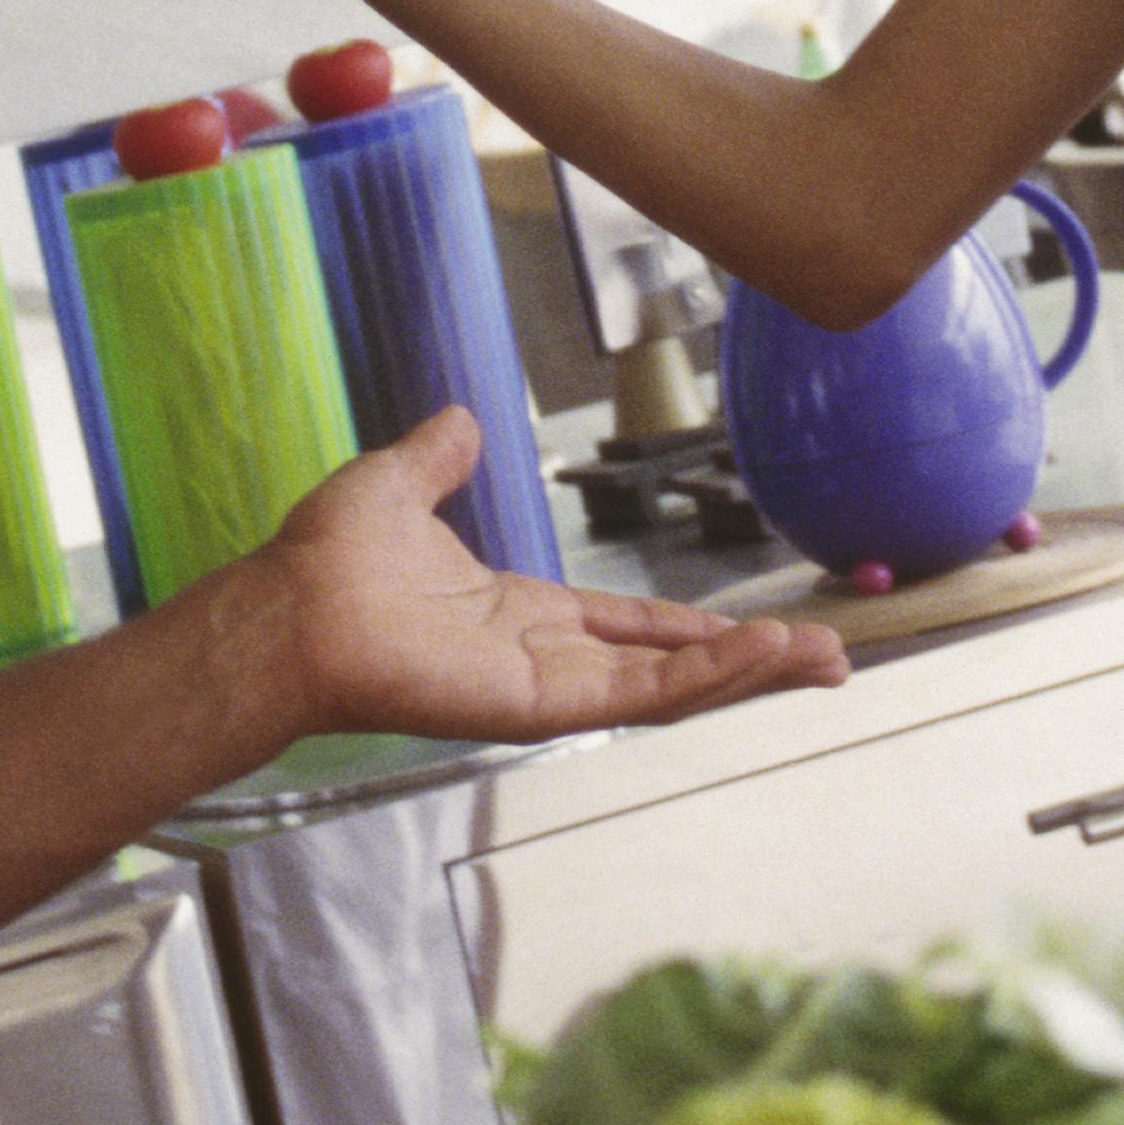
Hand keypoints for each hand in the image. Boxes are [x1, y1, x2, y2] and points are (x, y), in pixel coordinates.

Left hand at [235, 406, 851, 746]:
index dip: (695, 632)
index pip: (629, 628)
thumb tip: (461, 418)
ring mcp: (548, 688)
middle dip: (751, 665)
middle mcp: (543, 658)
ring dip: (749, 673)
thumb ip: (440, 455)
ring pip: (672, 689)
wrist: (294, 603)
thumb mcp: (400, 482)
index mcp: (518, 614)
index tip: (759, 629)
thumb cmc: (329, 557)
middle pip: (671, 668)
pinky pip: (640, 696)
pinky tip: (760, 658)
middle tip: (829, 659)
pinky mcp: (542, 706)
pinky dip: (705, 678)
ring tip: (824, 661)